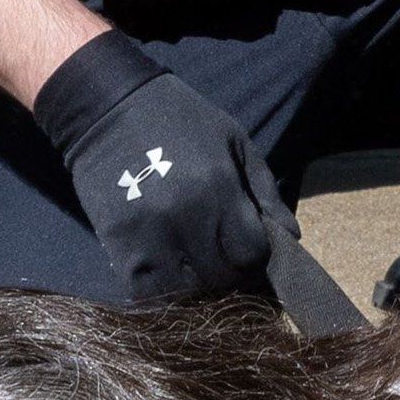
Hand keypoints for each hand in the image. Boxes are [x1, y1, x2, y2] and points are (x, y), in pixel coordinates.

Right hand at [33, 32, 294, 301]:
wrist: (108, 107)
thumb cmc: (183, 121)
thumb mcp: (236, 143)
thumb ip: (265, 192)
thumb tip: (291, 237)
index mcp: (218, 188)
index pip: (251, 253)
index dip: (256, 257)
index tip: (250, 249)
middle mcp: (185, 216)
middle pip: (221, 278)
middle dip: (230, 275)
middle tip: (225, 260)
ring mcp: (148, 234)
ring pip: (184, 292)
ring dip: (196, 288)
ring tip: (197, 269)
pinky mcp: (117, 244)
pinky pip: (144, 291)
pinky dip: (160, 291)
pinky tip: (167, 273)